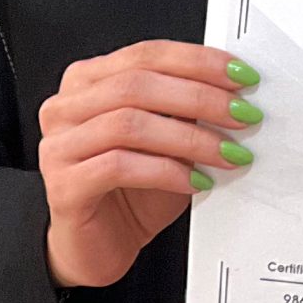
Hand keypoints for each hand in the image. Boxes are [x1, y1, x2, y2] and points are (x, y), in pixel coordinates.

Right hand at [39, 41, 262, 291]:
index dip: (197, 61)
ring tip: (228, 153)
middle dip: (199, 97)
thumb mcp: (166, 141)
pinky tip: (196, 181)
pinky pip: (118, 166)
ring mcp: (58, 146)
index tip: (240, 74)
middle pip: (136, 84)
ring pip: (128, 124)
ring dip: (189, 137)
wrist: (98, 247)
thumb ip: (186, 111)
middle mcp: (65, 107)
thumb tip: (236, 92)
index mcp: (87, 81)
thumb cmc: (132, 191)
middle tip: (243, 113)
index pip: (146, 55)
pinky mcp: (62, 186)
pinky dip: (165, 171)